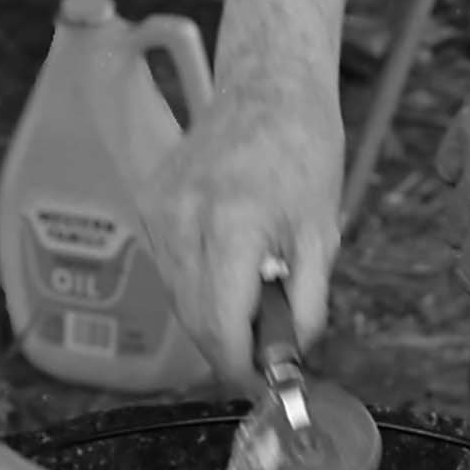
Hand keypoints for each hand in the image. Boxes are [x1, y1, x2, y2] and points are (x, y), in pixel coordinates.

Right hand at [138, 51, 342, 390]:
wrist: (267, 87)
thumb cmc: (302, 150)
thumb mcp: (321, 233)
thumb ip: (306, 303)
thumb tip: (291, 357)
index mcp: (232, 223)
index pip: (221, 324)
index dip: (242, 366)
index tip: (265, 382)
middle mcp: (183, 218)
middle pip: (193, 319)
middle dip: (229, 350)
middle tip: (265, 358)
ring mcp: (159, 209)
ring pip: (177, 297)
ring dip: (211, 319)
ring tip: (255, 307)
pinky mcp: (148, 203)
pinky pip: (168, 268)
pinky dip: (196, 286)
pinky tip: (229, 272)